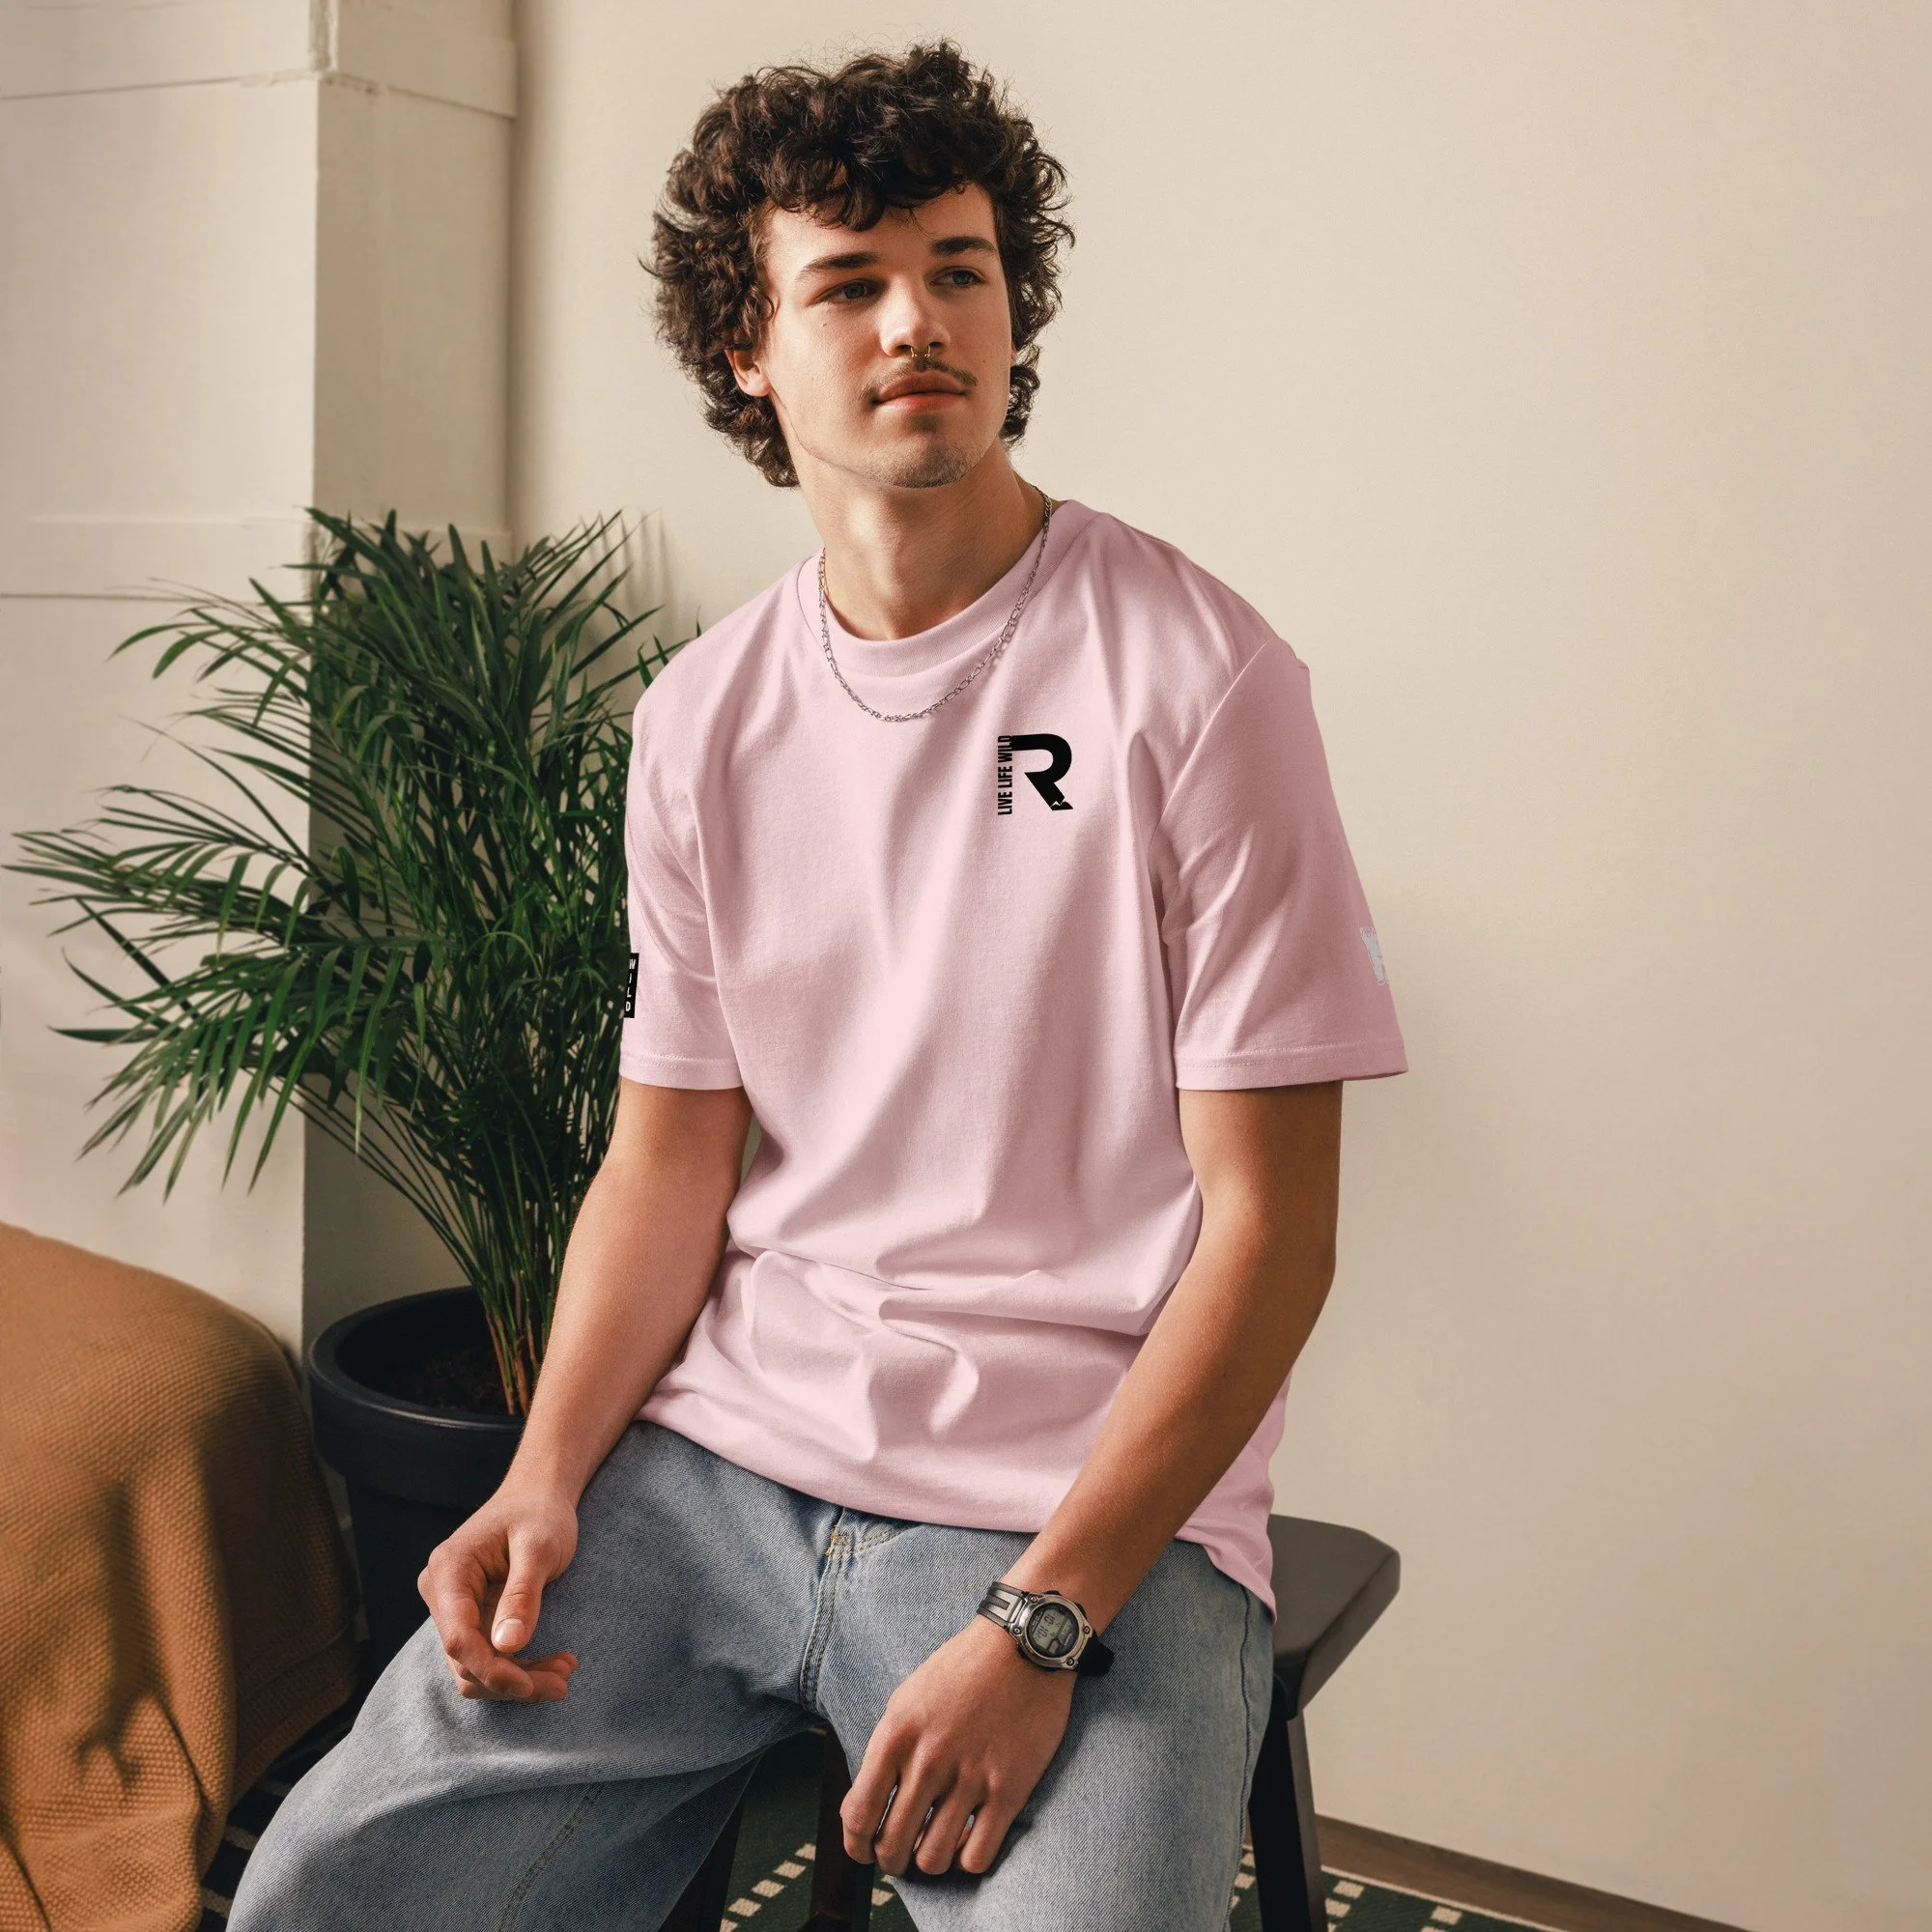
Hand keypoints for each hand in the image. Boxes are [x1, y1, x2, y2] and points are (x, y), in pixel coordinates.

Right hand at [417, 1481, 581, 1700]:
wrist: (538, 1495)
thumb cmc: (540, 1512)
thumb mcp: (539, 1547)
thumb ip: (522, 1594)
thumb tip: (507, 1647)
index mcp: (449, 1571)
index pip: (458, 1637)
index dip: (491, 1670)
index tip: (530, 1686)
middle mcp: (440, 1593)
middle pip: (464, 1661)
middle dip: (511, 1680)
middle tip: (564, 1682)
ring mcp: (453, 1609)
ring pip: (475, 1667)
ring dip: (518, 1679)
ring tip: (565, 1672)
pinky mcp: (472, 1618)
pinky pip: (487, 1657)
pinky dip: (518, 1667)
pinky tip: (554, 1664)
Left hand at [840, 1615, 1077, 1878]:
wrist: (1023, 1643)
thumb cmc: (962, 1669)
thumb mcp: (907, 1698)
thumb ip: (886, 1750)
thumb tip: (867, 1806)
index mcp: (897, 1735)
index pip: (859, 1815)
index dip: (856, 1846)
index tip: (864, 1851)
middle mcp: (929, 1760)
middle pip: (893, 1845)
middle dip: (891, 1861)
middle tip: (899, 1856)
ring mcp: (970, 1777)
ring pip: (933, 1860)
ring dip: (929, 1861)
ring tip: (935, 1846)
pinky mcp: (1010, 1790)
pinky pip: (977, 1857)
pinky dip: (968, 1860)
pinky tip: (970, 1840)